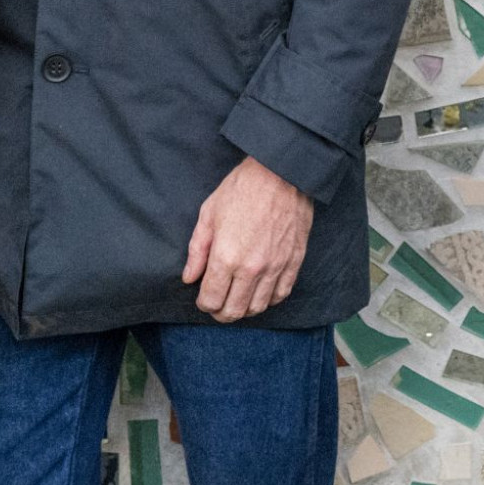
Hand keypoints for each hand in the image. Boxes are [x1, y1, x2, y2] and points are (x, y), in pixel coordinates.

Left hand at [183, 157, 313, 321]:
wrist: (281, 171)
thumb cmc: (242, 188)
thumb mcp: (209, 213)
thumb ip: (198, 250)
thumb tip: (189, 277)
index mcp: (226, 257)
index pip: (211, 300)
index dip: (203, 303)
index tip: (203, 297)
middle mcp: (251, 268)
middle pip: (233, 311)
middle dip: (221, 312)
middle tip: (218, 304)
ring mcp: (275, 267)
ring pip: (258, 308)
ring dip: (244, 309)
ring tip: (238, 299)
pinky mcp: (294, 261)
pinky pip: (281, 294)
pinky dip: (269, 299)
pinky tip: (261, 291)